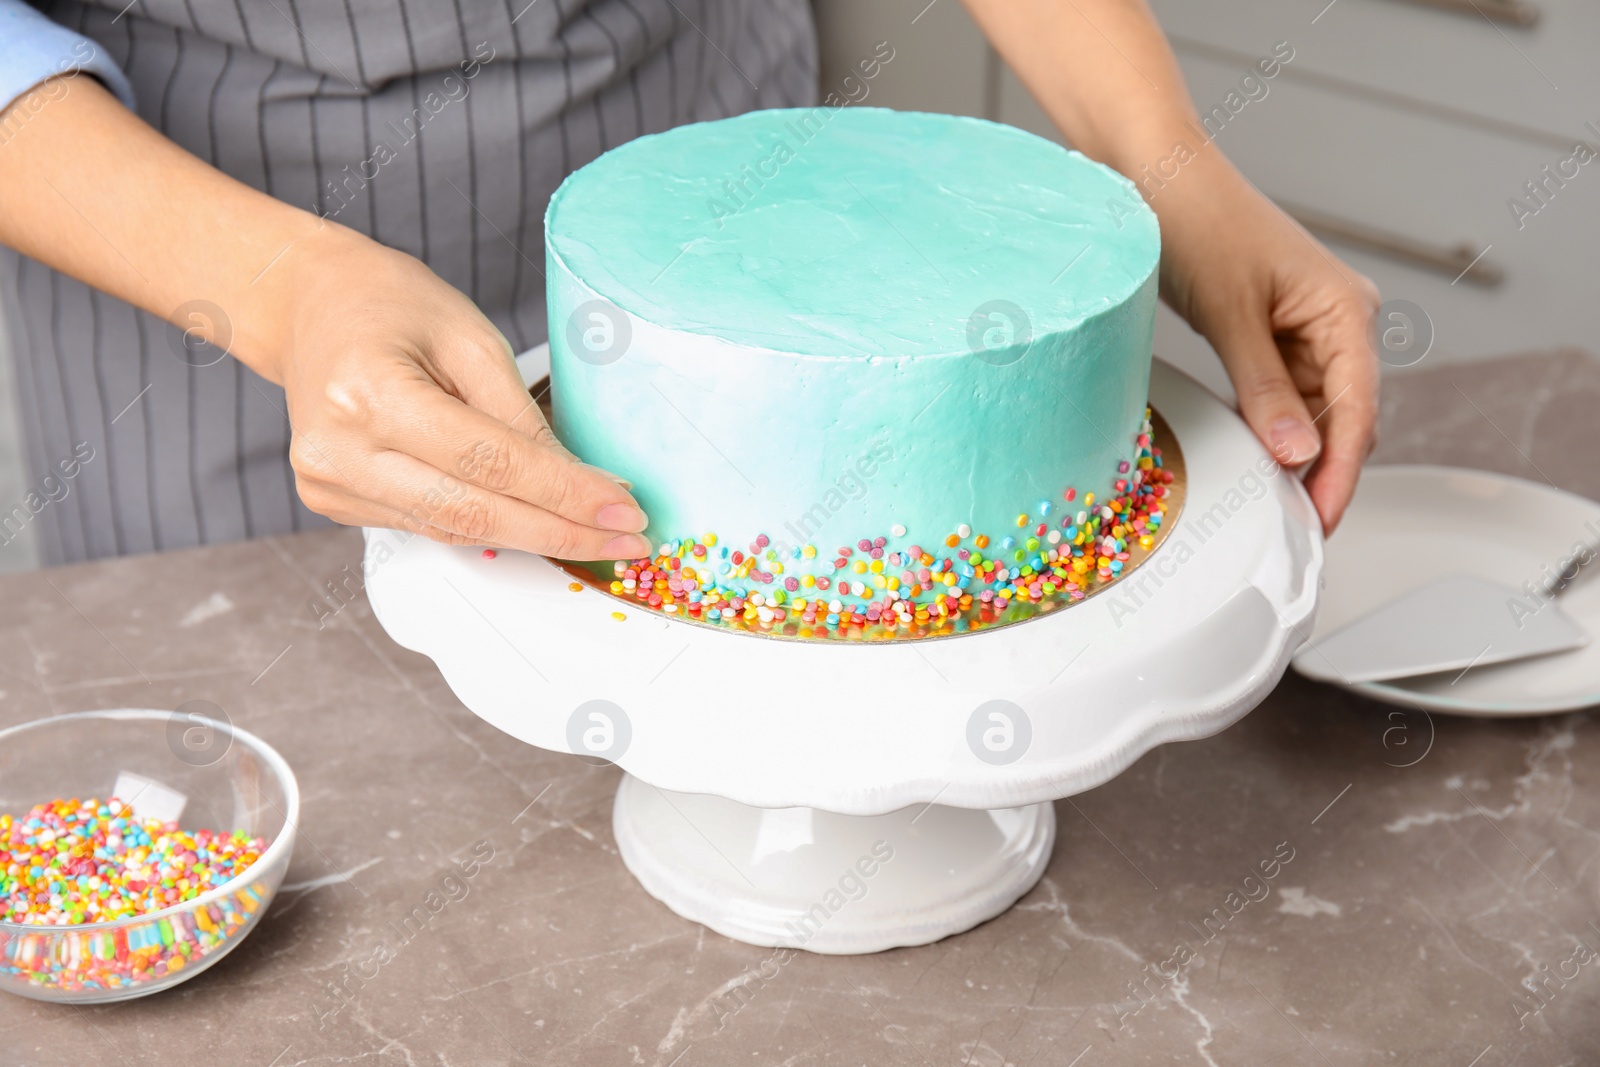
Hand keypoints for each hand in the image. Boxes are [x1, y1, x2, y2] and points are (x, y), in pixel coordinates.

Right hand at [0, 78, 648, 558]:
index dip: (564, 494)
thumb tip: (584, 485)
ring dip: (534, 538)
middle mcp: (338, 449)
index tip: (626, 510)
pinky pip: (429, 526)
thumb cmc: (390, 305)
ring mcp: (327, 483)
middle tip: (629, 540)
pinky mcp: (330, 502)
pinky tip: (539, 524)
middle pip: (473, 512)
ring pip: (455, 530)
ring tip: (599, 537)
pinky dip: (490, 528)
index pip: (488, 462)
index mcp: (369, 391)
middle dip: (561, 531)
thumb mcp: (470, 336)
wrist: (306, 305)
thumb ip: (520, 416)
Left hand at [1155, 161, 1379, 532]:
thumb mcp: (1230, 316)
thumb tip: (1295, 456)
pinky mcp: (1272, 331)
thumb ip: (1264, 390)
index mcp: (1345, 310)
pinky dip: (1269, 426)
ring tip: (1268, 504)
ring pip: (1312, 410)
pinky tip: (1253, 458)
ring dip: (1294, 453)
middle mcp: (1338, 319)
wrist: (1159, 175)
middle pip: (1344, 417)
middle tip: (1290, 527)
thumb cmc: (1198, 223)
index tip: (1319, 521)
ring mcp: (1306, 327)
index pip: (1358, 411)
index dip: (1340, 472)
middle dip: (1321, 471)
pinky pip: (1281, 393)